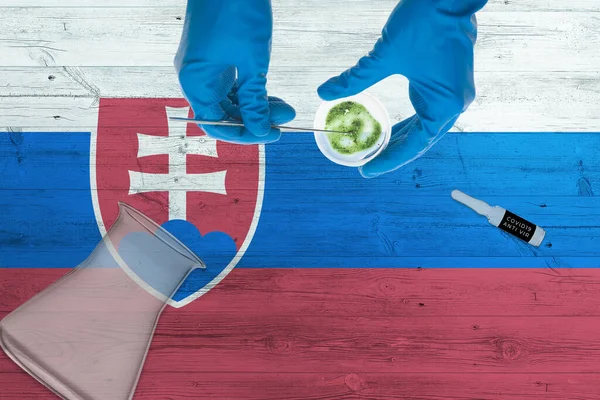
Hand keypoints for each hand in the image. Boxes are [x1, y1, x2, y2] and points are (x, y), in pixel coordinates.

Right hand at [175, 0, 295, 143]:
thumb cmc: (236, 11)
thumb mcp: (252, 63)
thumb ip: (254, 101)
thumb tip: (260, 131)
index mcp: (195, 82)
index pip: (216, 124)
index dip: (244, 134)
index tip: (271, 134)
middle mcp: (194, 77)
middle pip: (223, 113)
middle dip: (255, 119)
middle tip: (285, 119)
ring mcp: (202, 66)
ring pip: (228, 99)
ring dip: (255, 106)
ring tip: (283, 107)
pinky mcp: (212, 56)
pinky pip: (229, 83)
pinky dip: (249, 91)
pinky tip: (269, 94)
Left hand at [318, 0, 486, 177]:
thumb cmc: (422, 22)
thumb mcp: (383, 56)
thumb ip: (354, 79)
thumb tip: (323, 92)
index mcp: (443, 105)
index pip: (413, 145)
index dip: (388, 160)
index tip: (366, 171)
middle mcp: (454, 105)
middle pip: (421, 140)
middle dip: (393, 152)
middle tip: (367, 164)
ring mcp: (455, 94)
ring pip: (425, 127)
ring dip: (402, 138)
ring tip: (377, 150)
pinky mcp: (451, 83)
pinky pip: (429, 111)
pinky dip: (411, 122)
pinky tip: (393, 127)